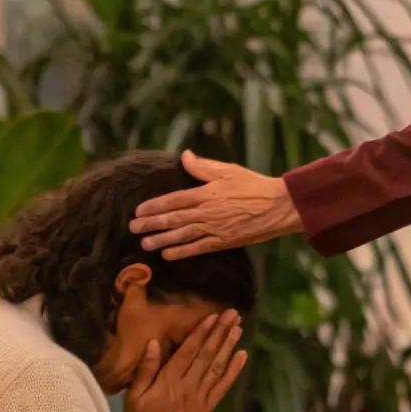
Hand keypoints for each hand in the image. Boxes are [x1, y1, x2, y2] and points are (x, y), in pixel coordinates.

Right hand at [123, 310, 247, 411]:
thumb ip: (145, 370)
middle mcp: (189, 386)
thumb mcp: (134, 396)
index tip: (212, 316)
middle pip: (206, 355)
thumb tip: (153, 343)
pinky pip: (223, 386)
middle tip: (232, 314)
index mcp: (169, 381)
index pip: (188, 351)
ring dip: (229, 346)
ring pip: (217, 367)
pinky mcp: (208, 408)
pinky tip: (242, 355)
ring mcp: (201, 397)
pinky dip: (234, 371)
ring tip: (238, 328)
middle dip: (220, 332)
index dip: (201, 332)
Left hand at [130, 150, 301, 258]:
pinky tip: (167, 255)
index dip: (154, 206)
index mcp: (206, 193)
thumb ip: (203, 167)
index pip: (174, 200)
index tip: (138, 211)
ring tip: (145, 244)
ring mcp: (215, 228)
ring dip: (161, 240)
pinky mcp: (224, 242)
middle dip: (151, 224)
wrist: (278, 206)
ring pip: (182, 235)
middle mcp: (207, 212)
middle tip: (133, 228)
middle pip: (173, 218)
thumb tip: (185, 156)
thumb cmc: (253, 185)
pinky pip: (199, 248)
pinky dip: (182, 252)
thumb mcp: (228, 170)